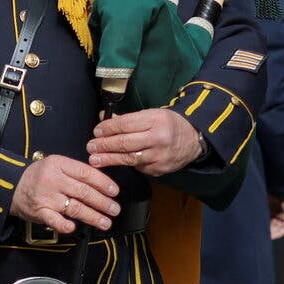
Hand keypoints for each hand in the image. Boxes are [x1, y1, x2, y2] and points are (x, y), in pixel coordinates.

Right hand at [9, 154, 120, 234]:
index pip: (86, 173)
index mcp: (58, 164)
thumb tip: (103, 183)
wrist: (11, 185)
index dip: (104, 183)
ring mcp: (45, 196)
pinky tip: (73, 228)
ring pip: (75, 207)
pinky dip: (64, 225)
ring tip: (105, 222)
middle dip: (103, 202)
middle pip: (84, 192)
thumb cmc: (37, 176)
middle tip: (114, 209)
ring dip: (93, 217)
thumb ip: (75, 171)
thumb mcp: (54, 164)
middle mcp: (52, 179)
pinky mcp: (39, 211)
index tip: (114, 191)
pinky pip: (54, 220)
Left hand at [87, 108, 204, 175]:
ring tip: (95, 160)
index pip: (125, 125)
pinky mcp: (161, 169)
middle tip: (90, 147)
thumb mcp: (150, 115)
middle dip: (105, 145)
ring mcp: (161, 155)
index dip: (108, 129)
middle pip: (126, 143)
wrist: (193, 138)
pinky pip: (139, 167)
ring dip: (110, 159)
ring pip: (130, 158)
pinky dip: (127, 164)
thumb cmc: (166, 124)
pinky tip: (116, 163)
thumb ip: (127, 119)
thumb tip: (102, 119)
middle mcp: (159, 138)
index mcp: (155, 120)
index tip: (96, 132)